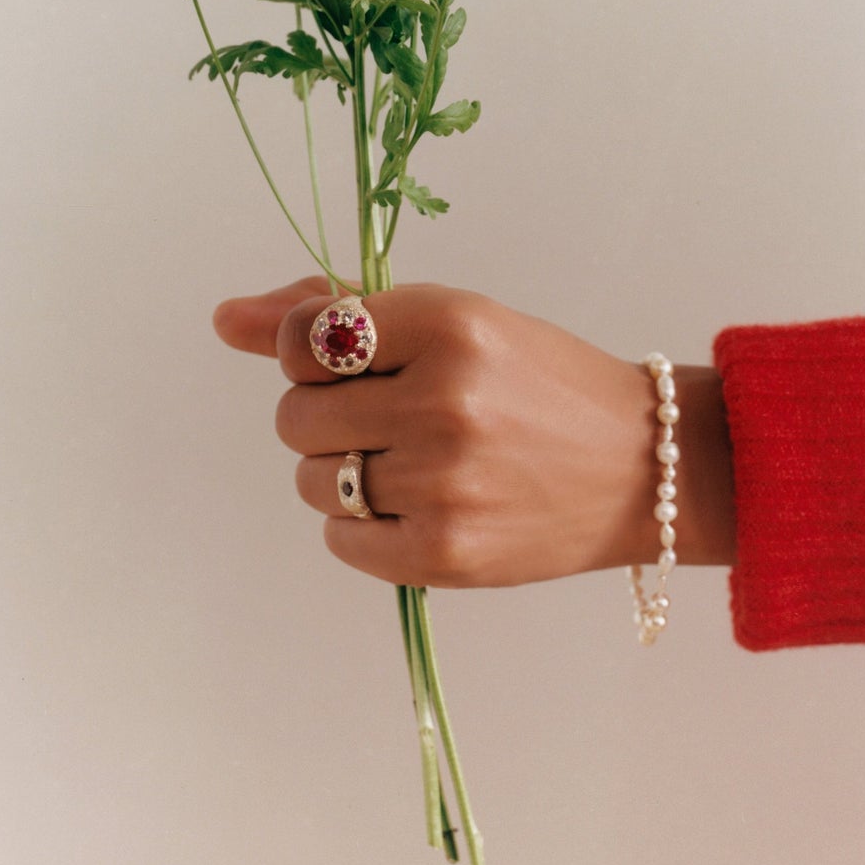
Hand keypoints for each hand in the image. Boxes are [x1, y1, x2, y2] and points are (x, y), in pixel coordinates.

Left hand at [212, 276, 735, 588]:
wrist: (640, 463)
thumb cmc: (536, 380)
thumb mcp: (452, 320)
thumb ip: (333, 312)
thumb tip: (224, 316)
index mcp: (448, 323)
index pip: (302, 336)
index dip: (307, 351)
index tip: (346, 361)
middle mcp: (444, 399)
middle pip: (295, 413)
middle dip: (322, 413)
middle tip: (383, 414)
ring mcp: (444, 482)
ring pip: (311, 478)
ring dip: (338, 471)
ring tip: (405, 461)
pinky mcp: (446, 552)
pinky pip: (340, 540)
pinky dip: (359, 526)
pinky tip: (412, 505)